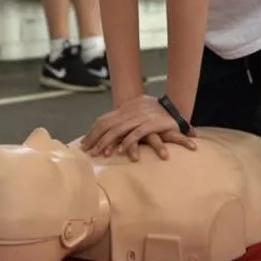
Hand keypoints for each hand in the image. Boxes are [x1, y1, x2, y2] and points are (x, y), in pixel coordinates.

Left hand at [80, 95, 197, 161]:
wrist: (176, 108)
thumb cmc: (156, 112)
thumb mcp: (137, 112)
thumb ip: (125, 119)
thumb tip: (110, 129)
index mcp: (125, 108)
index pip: (104, 120)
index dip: (92, 132)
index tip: (83, 144)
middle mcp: (130, 111)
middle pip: (107, 124)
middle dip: (95, 138)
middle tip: (86, 151)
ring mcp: (141, 117)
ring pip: (119, 129)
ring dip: (107, 142)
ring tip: (99, 153)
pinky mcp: (153, 123)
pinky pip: (137, 134)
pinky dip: (127, 142)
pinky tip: (119, 151)